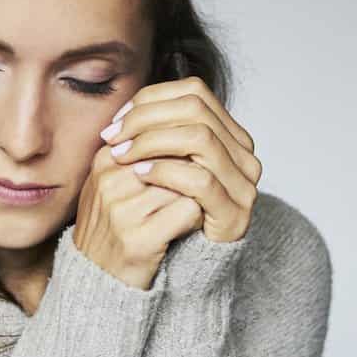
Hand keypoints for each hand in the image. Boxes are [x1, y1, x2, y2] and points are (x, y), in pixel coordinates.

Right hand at [72, 131, 210, 292]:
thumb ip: (142, 153)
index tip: (186, 167)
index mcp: (107, 159)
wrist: (95, 278)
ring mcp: (123, 208)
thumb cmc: (113, 226)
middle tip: (192, 191)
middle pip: (177, 154)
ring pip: (187, 180)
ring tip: (187, 210)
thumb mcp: (117, 181)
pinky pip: (189, 211)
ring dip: (197, 194)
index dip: (182, 149)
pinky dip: (196, 218)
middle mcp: (111, 179)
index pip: (161, 132)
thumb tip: (190, 124)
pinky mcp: (139, 237)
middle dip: (192, 170)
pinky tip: (186, 228)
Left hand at [97, 76, 261, 243]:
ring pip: (201, 138)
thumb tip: (120, 113)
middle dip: (146, 118)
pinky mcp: (234, 213)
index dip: (151, 99)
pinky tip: (140, 176)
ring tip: (122, 156)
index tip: (117, 120)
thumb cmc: (167, 212)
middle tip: (113, 136)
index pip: (193, 91)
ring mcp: (243, 182)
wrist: (184, 264)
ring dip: (153, 141)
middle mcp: (243, 152)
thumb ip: (154, 136)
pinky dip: (166, 172)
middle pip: (196, 108)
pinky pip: (201, 180)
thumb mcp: (161, 166)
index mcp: (229, 133)